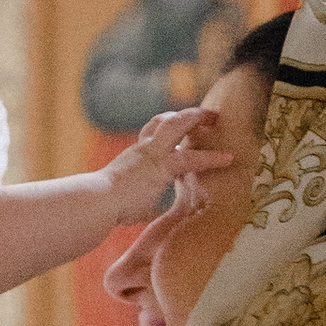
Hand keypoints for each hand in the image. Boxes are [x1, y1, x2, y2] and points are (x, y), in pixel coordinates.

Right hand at [99, 103, 234, 223]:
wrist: (97, 203)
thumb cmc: (106, 206)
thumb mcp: (127, 198)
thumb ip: (142, 200)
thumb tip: (148, 210)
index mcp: (135, 157)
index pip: (151, 134)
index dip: (166, 130)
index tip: (181, 133)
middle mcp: (143, 150)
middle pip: (164, 121)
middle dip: (185, 116)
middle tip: (205, 116)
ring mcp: (152, 154)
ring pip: (176, 124)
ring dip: (197, 118)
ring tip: (215, 118)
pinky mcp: (162, 167)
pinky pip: (192, 158)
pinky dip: (212, 158)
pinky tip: (228, 159)